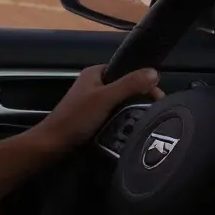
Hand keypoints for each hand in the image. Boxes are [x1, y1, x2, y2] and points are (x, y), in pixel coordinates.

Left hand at [30, 64, 164, 152]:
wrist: (55, 144)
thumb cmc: (77, 118)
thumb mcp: (106, 98)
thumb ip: (130, 84)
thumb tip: (155, 73)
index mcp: (95, 73)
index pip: (126, 69)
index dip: (144, 80)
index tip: (158, 95)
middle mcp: (94, 84)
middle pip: (125, 87)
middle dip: (140, 97)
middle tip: (156, 110)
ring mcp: (93, 102)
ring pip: (121, 102)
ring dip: (133, 110)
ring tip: (147, 120)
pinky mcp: (94, 117)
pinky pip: (115, 115)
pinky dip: (124, 119)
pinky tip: (133, 127)